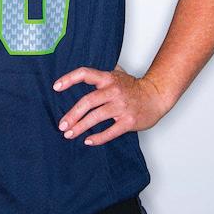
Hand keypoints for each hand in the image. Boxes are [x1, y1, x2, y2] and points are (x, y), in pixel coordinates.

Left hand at [52, 66, 169, 146]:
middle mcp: (113, 91)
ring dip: (80, 127)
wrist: (157, 96)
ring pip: (96, 117)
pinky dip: (97, 138)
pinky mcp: (128, 121)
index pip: (85, 74)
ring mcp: (121, 106)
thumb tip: (84, 73)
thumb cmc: (135, 87)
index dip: (69, 79)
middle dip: (72, 115)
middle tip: (62, 125)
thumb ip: (102, 73)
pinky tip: (88, 141)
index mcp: (108, 78)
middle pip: (87, 101)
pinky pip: (110, 132)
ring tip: (69, 134)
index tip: (56, 87)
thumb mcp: (119, 73)